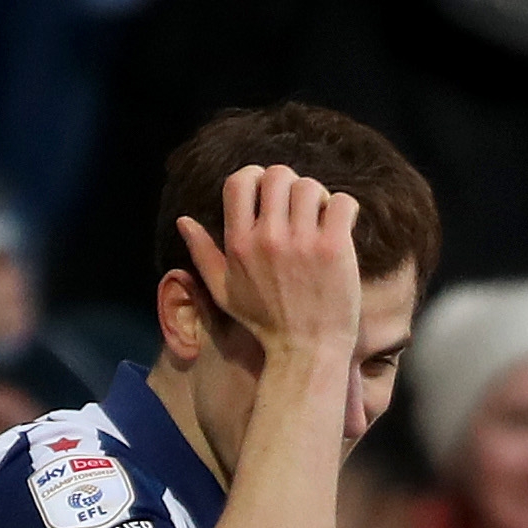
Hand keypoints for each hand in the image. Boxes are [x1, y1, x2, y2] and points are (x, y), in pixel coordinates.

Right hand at [174, 163, 365, 364]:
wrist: (305, 351)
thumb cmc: (265, 323)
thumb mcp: (223, 292)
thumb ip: (202, 254)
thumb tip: (183, 221)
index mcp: (239, 244)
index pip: (239, 181)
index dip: (255, 176)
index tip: (268, 192)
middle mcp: (267, 238)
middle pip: (277, 176)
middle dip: (290, 185)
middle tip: (299, 207)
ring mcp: (302, 242)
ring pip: (309, 186)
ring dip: (318, 197)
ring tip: (321, 218)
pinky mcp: (334, 248)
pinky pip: (341, 202)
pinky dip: (344, 208)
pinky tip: (341, 225)